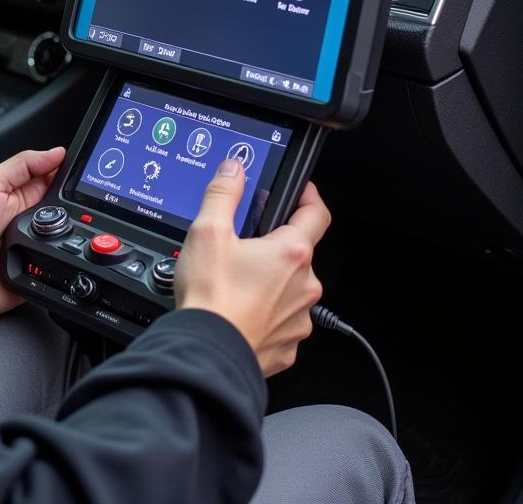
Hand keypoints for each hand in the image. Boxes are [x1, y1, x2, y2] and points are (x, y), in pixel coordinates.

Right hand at [175, 159, 328, 376]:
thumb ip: (224, 194)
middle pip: (298, 254)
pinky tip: (240, 310)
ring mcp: (299, 319)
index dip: (310, 197)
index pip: (317, 214)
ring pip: (291, 289)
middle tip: (244, 246)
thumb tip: (234, 170)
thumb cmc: (211, 297)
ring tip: (236, 283)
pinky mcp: (287, 346)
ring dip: (271, 282)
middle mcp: (304, 286)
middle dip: (275, 246)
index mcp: (291, 254)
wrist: (207, 354)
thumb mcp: (208, 231)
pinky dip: (266, 313)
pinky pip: (282, 321)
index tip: (302, 192)